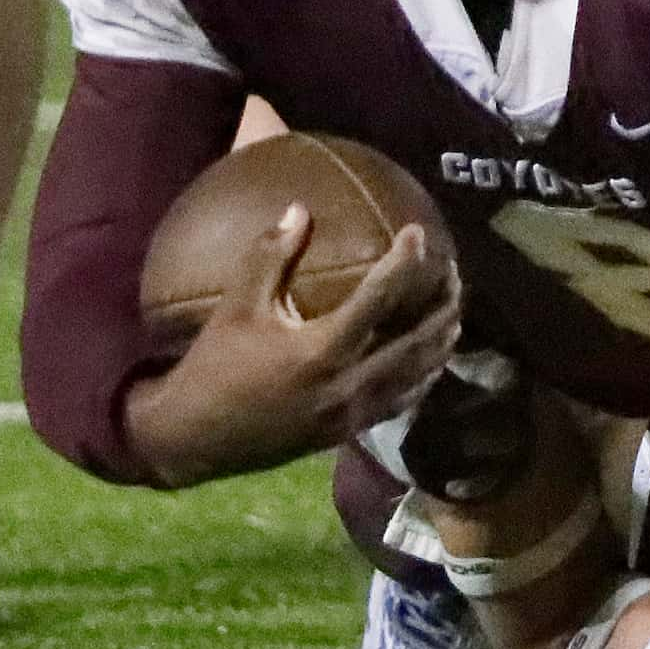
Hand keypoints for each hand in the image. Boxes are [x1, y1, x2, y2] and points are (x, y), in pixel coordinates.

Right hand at [126, 204, 459, 484]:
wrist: (194, 439)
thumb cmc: (213, 367)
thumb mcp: (236, 307)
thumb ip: (270, 257)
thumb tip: (300, 209)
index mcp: (322, 350)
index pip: (380, 297)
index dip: (405, 261)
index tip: (418, 233)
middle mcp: (347, 384)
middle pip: (416, 341)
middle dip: (443, 306)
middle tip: (455, 275)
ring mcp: (352, 413)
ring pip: (416, 376)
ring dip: (440, 343)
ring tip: (455, 314)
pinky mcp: (348, 433)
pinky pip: (400, 402)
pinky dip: (421, 377)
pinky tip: (428, 362)